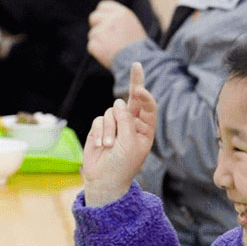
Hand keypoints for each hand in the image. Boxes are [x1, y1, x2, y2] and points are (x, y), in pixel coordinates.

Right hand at [81, 62, 155, 205]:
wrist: (103, 180)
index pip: (147, 106)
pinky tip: (100, 146)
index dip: (144, 96)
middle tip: (137, 64)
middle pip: (132, 97)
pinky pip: (99, 120)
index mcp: (145, 128)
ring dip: (109, 129)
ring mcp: (115, 125)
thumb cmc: (122, 165)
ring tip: (109, 146)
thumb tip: (118, 102)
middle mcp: (131, 124)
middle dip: (135, 81)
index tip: (139, 90)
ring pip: (111, 111)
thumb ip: (126, 120)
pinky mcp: (100, 128)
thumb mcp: (130, 143)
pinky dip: (99, 132)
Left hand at [87, 0, 147, 68]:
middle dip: (96, 26)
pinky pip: (91, 46)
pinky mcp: (96, 44)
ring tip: (113, 49)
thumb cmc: (138, 47)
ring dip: (99, 41)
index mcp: (121, 13)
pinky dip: (97, 52)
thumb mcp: (132, 26)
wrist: (139, 62)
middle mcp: (111, 20)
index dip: (101, 14)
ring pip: (92, 34)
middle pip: (93, 17)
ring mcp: (102, 32)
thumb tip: (104, 18)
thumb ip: (118, 19)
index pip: (103, 6)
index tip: (102, 21)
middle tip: (103, 36)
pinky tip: (108, 55)